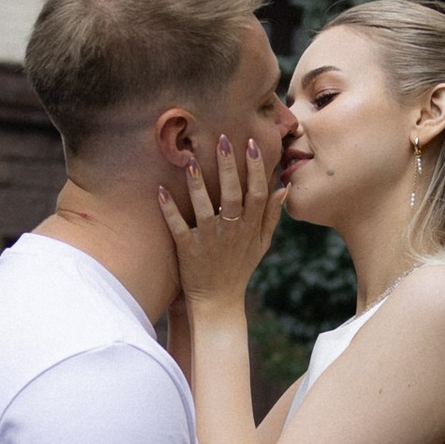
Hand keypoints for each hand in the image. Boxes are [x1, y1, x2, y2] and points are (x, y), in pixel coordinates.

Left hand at [160, 131, 287, 320]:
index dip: (255, 168)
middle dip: (228, 167)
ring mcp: (210, 240)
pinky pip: (178, 227)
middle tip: (223, 140)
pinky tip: (160, 191)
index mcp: (250, 227)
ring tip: (191, 160)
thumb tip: (283, 187)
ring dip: (198, 184)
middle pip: (232, 195)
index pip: (257, 192)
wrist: (218, 303)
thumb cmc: (239, 269)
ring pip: (205, 208)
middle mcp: (232, 231)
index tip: (251, 144)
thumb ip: (272, 215)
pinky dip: (170, 210)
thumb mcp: (262, 244)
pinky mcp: (189, 250)